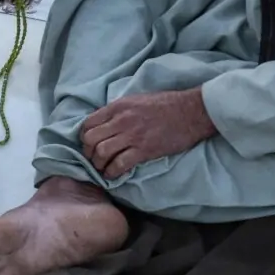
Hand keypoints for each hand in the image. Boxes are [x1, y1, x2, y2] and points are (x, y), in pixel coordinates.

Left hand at [80, 89, 216, 178]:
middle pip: (91, 139)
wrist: (190, 111)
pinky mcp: (144, 150)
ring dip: (98, 164)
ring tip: (103, 168)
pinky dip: (112, 172)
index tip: (89, 144)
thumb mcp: (136, 99)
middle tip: (94, 159)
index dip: (85, 137)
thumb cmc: (165, 103)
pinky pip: (120, 164)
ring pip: (102, 152)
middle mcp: (121, 120)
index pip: (88, 123)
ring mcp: (132, 136)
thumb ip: (119, 110)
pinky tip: (112, 175)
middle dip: (88, 152)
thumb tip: (105, 123)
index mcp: (118, 106)